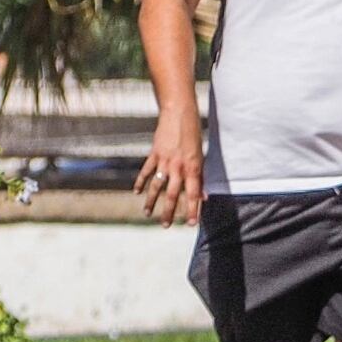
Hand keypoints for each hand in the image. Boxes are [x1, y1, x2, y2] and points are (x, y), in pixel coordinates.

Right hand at [135, 111, 203, 225]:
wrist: (179, 114)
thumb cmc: (193, 135)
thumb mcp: (201, 156)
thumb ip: (201, 177)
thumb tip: (204, 197)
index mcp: (193, 168)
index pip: (193, 194)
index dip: (192, 210)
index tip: (190, 224)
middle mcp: (178, 167)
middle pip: (173, 194)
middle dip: (168, 212)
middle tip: (165, 226)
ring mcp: (164, 161)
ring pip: (157, 186)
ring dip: (151, 202)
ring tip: (148, 214)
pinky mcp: (154, 154)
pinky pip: (146, 171)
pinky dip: (141, 182)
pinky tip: (137, 193)